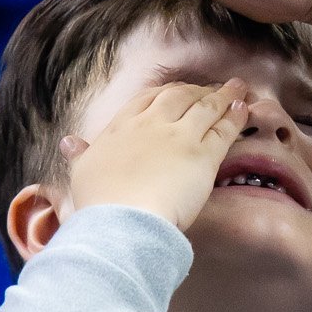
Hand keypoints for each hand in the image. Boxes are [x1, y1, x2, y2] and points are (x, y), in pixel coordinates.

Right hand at [64, 78, 249, 229]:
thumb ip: (79, 155)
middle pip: (178, 97)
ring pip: (204, 107)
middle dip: (195, 90)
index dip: (164, 94)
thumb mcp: (82, 175)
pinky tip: (243, 108)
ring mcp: (178, 137)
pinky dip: (235, 116)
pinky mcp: (203, 155)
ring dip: (222, 96)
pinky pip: (223, 128)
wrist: (122, 223)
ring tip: (237, 88)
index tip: (175, 93)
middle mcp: (150, 125)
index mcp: (120, 129)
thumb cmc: (100, 206)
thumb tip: (68, 142)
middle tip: (210, 89)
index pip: (146, 100)